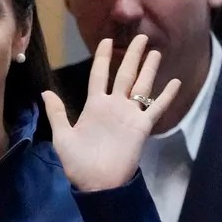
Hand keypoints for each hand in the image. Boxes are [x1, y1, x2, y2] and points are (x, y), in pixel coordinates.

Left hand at [43, 35, 179, 191]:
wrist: (97, 184)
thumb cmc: (78, 163)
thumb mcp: (63, 137)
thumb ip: (57, 113)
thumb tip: (45, 92)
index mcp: (94, 106)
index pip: (100, 75)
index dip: (103, 58)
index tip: (107, 40)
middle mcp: (114, 106)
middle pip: (124, 75)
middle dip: (132, 56)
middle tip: (141, 37)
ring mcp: (129, 115)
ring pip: (141, 86)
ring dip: (149, 69)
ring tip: (155, 52)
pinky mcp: (142, 127)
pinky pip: (156, 108)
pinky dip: (166, 96)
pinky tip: (175, 81)